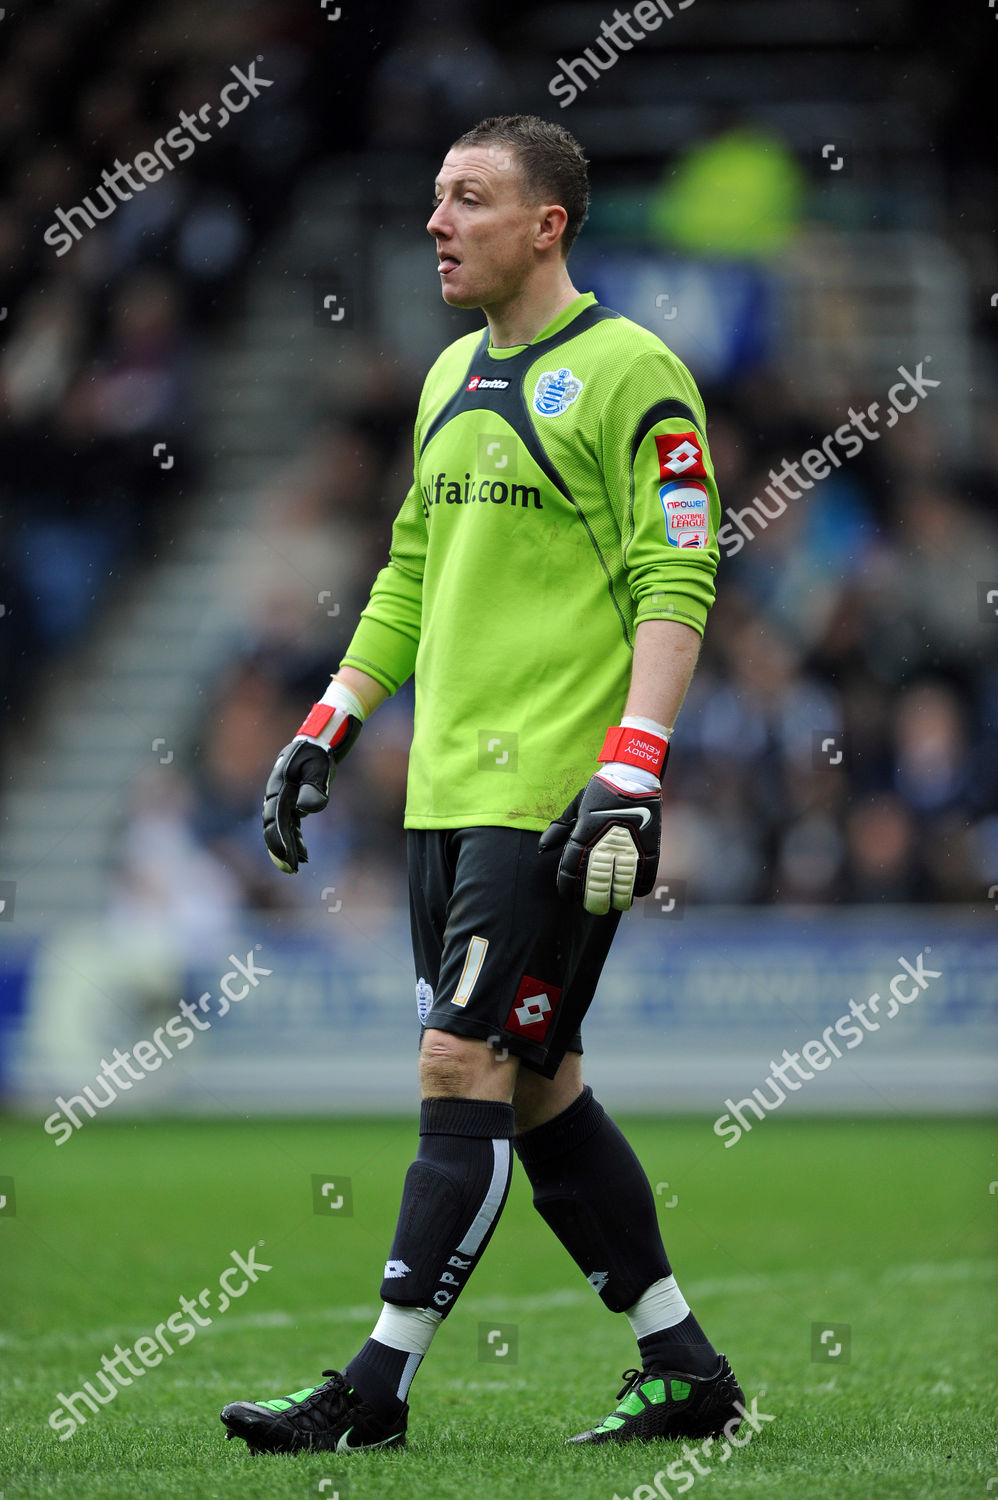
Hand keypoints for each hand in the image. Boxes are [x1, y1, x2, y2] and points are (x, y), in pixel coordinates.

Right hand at [262, 701, 361, 872]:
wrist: (323, 735)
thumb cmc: (321, 750)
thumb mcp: (320, 766)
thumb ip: (314, 787)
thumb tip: (306, 810)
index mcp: (279, 785)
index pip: (275, 819)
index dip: (280, 841)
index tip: (289, 859)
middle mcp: (276, 792)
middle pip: (273, 826)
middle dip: (280, 849)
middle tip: (291, 870)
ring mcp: (283, 796)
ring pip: (281, 827)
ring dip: (289, 846)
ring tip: (298, 865)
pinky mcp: (292, 798)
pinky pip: (290, 823)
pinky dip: (296, 838)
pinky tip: (304, 852)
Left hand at [539, 771, 661, 914]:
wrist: (632, 776)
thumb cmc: (601, 791)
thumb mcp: (576, 807)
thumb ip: (559, 829)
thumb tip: (542, 848)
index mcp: (583, 836)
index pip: (570, 872)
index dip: (568, 889)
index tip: (569, 896)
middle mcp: (604, 845)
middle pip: (596, 886)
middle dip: (594, 902)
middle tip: (593, 906)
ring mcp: (628, 848)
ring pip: (621, 887)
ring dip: (617, 900)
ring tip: (614, 904)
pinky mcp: (649, 847)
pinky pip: (645, 876)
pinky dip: (639, 888)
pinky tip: (634, 893)